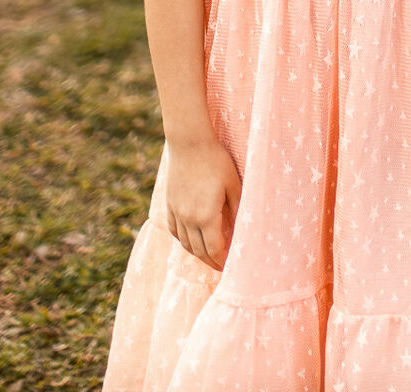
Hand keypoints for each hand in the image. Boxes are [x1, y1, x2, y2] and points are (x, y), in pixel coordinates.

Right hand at [164, 136, 240, 271]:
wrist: (189, 143)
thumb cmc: (216, 161)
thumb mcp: (234, 185)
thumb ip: (237, 210)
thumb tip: (240, 231)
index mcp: (206, 216)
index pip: (214, 250)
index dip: (221, 262)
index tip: (229, 268)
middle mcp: (188, 219)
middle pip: (198, 251)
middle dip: (210, 261)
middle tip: (220, 267)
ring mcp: (176, 212)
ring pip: (185, 243)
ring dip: (197, 253)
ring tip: (208, 256)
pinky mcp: (169, 204)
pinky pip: (175, 230)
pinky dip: (183, 240)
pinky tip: (191, 239)